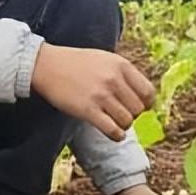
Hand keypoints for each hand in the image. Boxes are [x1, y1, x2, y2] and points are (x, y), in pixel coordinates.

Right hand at [30, 44, 154, 141]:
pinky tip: (113, 133)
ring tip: (114, 122)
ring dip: (123, 125)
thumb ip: (123, 74)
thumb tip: (143, 96)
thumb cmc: (76, 62)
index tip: (140, 107)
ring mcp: (101, 95)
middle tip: (121, 114)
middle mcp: (113, 79)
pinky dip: (116, 136)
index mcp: (121, 65)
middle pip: (138, 109)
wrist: (47, 65)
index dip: (146, 103)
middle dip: (133, 115)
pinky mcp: (88, 110)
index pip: (148, 92)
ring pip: (127, 121)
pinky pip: (113, 130)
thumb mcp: (105, 59)